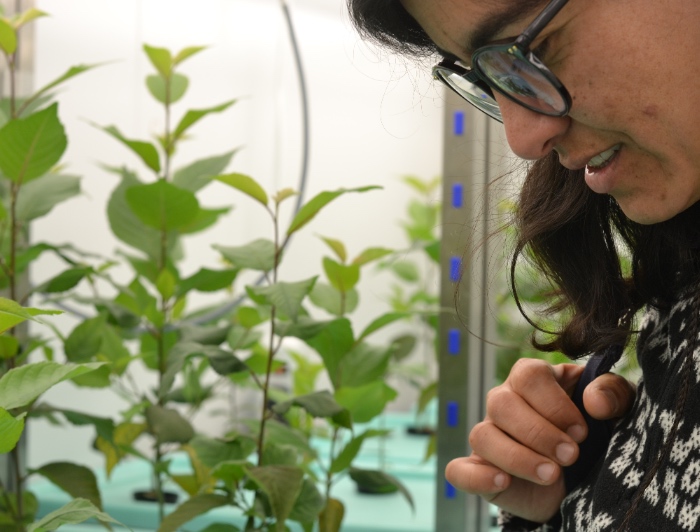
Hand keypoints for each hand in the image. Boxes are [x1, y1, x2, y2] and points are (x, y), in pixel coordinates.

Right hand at [445, 358, 635, 522]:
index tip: (581, 430)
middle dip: (540, 433)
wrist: (581, 479)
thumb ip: (613, 394)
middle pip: (502, 403)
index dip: (554, 403)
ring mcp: (487, 435)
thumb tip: (594, 401)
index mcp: (531, 378)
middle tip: (571, 456)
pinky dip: (476, 476)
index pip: (529, 376)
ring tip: (552, 475)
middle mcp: (502, 401)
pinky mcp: (477, 469)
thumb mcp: (614, 411)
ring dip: (518, 457)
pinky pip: (458, 470)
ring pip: (482, 435)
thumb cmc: (594, 432)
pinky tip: (503, 481)